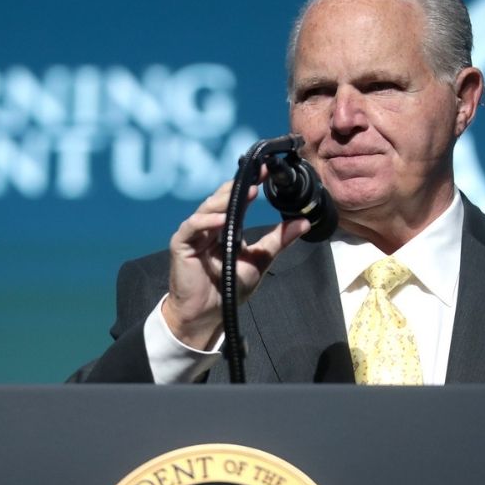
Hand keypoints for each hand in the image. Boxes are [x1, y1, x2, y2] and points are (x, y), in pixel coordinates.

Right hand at [162, 168, 310, 348]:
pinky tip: (222, 220)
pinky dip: (207, 222)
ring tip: (247, 192)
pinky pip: (192, 227)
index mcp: (225, 226)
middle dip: (239, 185)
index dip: (249, 184)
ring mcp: (194, 233)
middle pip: (221, 198)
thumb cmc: (229, 288)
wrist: (208, 314)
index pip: (237, 199)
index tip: (266, 171)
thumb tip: (302, 223)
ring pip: (207, 208)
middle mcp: (208, 225)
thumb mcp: (260, 260)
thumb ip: (278, 240)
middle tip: (257, 174)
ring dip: (226, 199)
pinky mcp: (181, 244)